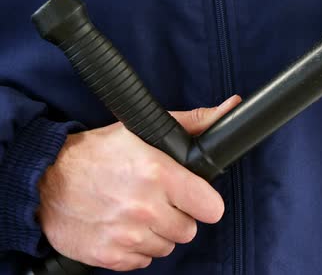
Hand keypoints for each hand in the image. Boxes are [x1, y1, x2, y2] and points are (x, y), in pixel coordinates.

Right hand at [37, 95, 241, 270]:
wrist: (44, 180)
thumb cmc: (97, 154)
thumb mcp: (144, 130)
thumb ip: (194, 123)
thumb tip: (232, 106)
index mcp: (158, 174)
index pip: (212, 207)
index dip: (203, 202)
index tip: (192, 197)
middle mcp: (144, 207)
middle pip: (189, 230)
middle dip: (177, 216)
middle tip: (157, 200)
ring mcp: (126, 235)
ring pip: (166, 247)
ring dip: (156, 233)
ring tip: (136, 212)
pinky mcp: (109, 256)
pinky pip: (142, 261)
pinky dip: (136, 248)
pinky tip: (122, 227)